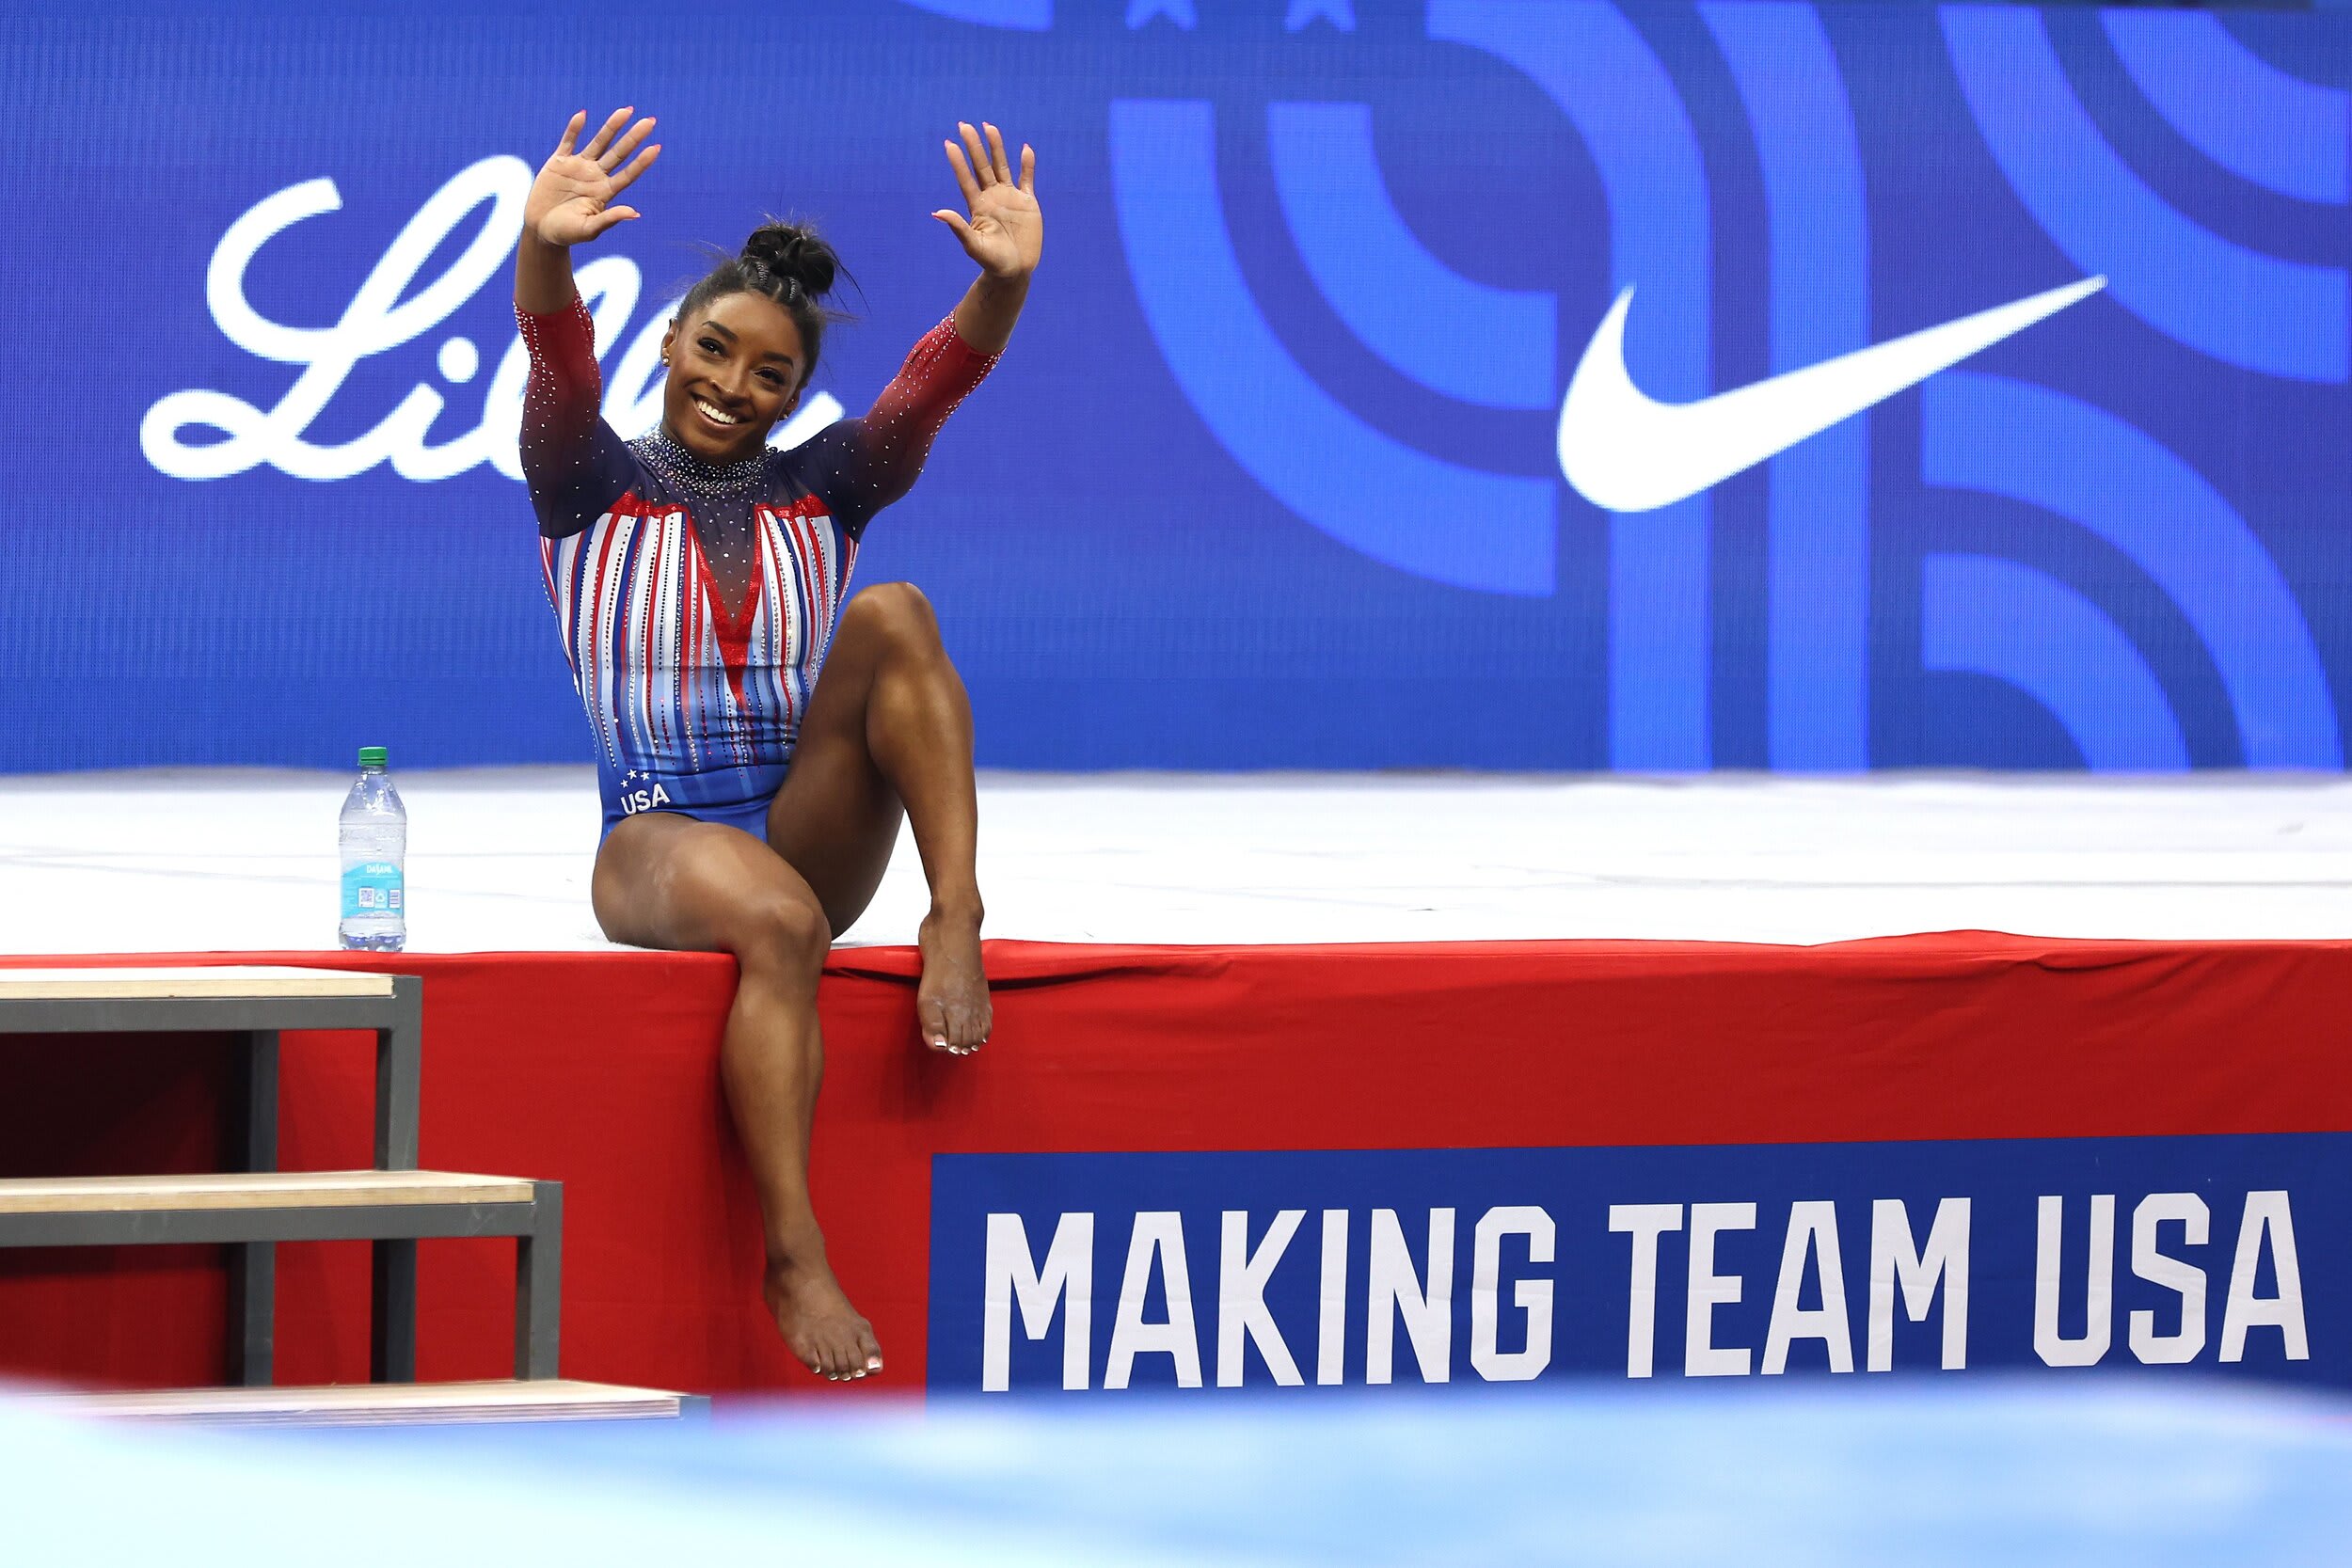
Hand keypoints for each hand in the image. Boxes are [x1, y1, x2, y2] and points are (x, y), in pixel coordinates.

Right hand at [527, 108, 660, 248]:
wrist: (540, 230)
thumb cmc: (567, 234)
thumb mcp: (589, 229)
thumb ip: (609, 219)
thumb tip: (635, 213)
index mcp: (605, 192)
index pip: (628, 174)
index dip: (642, 162)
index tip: (657, 148)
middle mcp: (596, 176)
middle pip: (619, 153)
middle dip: (633, 137)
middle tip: (651, 121)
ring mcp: (578, 167)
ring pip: (599, 143)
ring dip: (612, 127)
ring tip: (627, 111)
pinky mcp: (559, 162)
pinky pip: (568, 141)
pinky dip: (574, 128)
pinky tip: (583, 115)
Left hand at [933, 122, 1040, 279]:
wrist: (1015, 272)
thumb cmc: (992, 262)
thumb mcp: (973, 246)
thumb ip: (958, 227)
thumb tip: (937, 213)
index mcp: (978, 206)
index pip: (966, 179)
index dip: (958, 162)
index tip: (949, 144)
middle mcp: (992, 198)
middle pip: (982, 166)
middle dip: (973, 146)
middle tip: (964, 125)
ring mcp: (1010, 198)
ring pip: (1002, 167)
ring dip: (996, 147)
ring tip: (989, 127)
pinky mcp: (1028, 203)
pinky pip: (1027, 179)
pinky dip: (1027, 165)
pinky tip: (1025, 149)